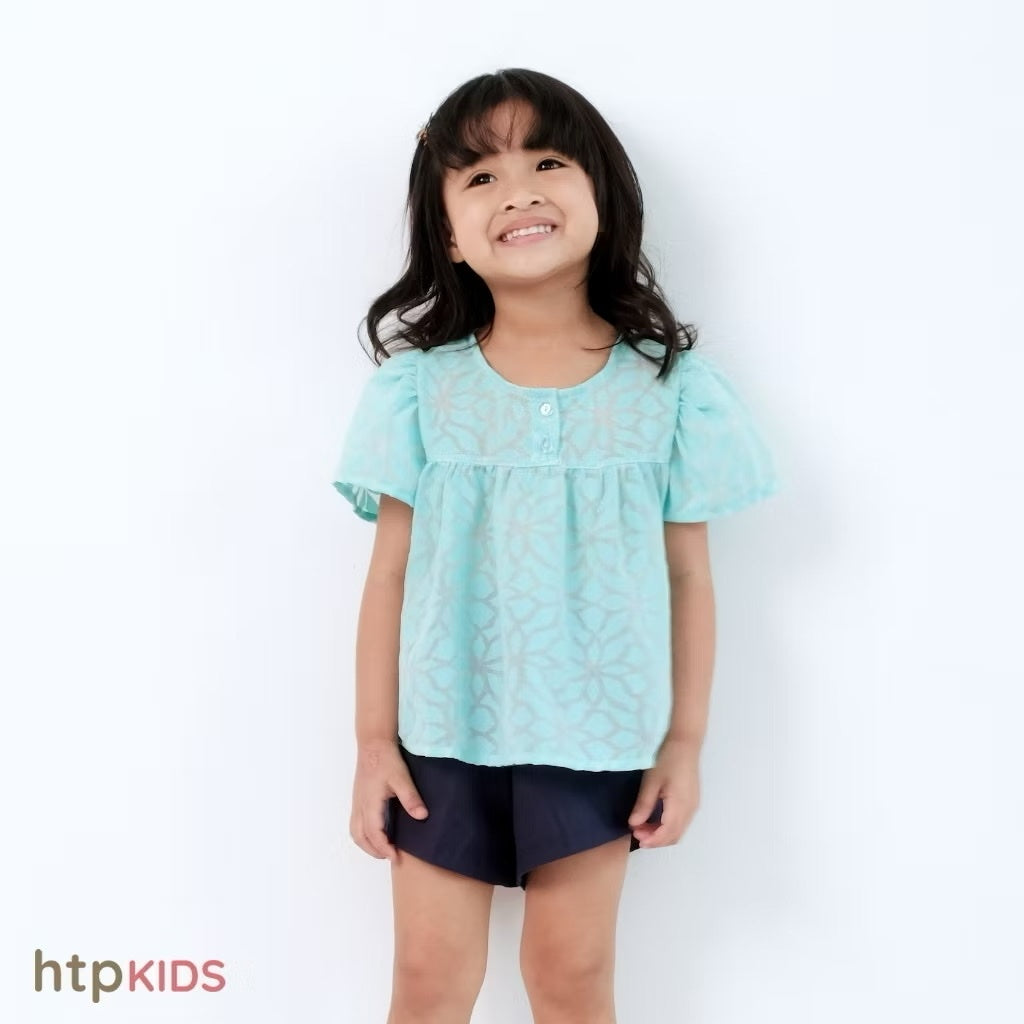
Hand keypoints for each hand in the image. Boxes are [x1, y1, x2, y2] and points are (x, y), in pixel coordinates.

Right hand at [350, 739, 428, 863]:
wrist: (373, 744)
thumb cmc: (387, 759)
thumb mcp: (402, 778)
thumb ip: (411, 798)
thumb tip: (422, 817)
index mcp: (370, 803)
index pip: (374, 833)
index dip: (384, 848)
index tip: (395, 857)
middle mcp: (360, 805)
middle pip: (360, 836)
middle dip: (374, 850)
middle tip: (390, 856)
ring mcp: (357, 802)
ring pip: (355, 831)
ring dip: (367, 844)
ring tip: (382, 849)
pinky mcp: (358, 798)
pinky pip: (356, 823)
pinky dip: (363, 834)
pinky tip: (376, 832)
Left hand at [627, 736, 700, 847]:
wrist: (685, 743)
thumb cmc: (667, 759)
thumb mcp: (652, 781)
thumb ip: (644, 805)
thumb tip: (634, 824)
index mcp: (680, 805)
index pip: (667, 833)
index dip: (652, 839)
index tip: (635, 837)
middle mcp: (690, 810)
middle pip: (674, 835)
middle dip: (656, 839)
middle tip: (636, 833)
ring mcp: (693, 806)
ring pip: (679, 830)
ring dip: (662, 834)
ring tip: (643, 827)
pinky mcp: (692, 801)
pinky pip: (682, 822)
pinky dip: (668, 827)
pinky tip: (655, 820)